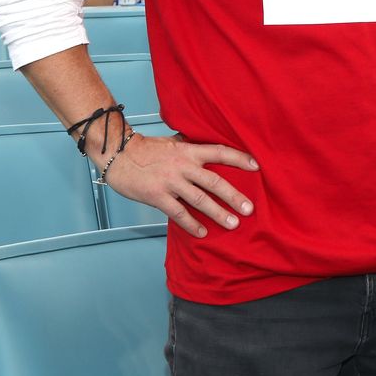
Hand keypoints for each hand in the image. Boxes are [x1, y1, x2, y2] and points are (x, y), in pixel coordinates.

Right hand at [105, 133, 259, 237]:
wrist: (118, 155)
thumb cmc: (146, 149)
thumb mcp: (173, 142)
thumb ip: (191, 148)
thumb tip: (209, 150)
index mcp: (189, 150)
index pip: (220, 152)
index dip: (239, 158)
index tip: (257, 166)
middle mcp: (183, 165)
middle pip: (215, 181)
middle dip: (234, 196)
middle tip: (249, 209)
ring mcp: (171, 182)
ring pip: (200, 200)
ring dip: (218, 213)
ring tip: (233, 224)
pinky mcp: (157, 196)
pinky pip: (179, 213)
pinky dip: (192, 224)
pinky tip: (203, 232)